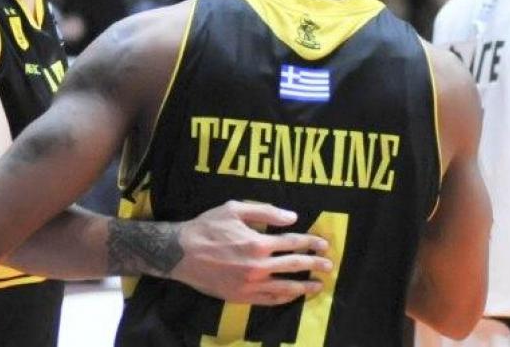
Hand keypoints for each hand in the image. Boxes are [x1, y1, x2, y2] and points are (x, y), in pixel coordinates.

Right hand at [171, 200, 331, 305]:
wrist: (180, 253)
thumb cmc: (207, 227)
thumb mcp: (235, 209)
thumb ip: (266, 212)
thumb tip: (292, 217)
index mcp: (258, 243)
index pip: (293, 243)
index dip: (310, 242)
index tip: (323, 243)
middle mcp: (258, 266)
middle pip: (294, 266)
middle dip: (314, 264)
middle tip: (328, 265)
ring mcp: (250, 284)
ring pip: (285, 287)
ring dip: (305, 286)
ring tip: (319, 285)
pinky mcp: (241, 297)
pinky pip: (269, 300)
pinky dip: (284, 298)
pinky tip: (293, 296)